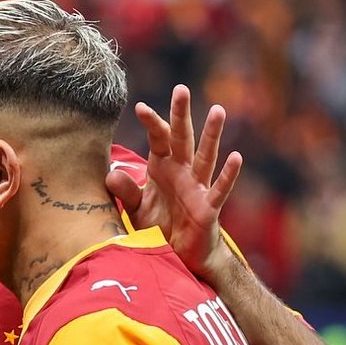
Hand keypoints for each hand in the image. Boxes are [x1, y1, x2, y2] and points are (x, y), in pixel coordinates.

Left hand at [106, 84, 242, 280]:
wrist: (179, 256)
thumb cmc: (159, 227)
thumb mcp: (136, 209)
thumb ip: (125, 191)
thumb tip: (110, 174)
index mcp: (163, 168)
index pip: (157, 140)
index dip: (151, 124)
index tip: (139, 107)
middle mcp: (182, 172)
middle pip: (182, 139)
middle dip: (181, 115)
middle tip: (181, 89)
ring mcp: (197, 188)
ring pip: (205, 157)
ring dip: (212, 135)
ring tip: (218, 110)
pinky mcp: (208, 208)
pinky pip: (219, 189)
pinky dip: (228, 174)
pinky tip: (235, 157)